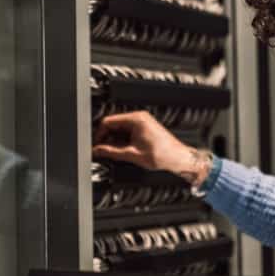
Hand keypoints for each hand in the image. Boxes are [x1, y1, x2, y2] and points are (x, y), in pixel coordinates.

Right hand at [92, 111, 212, 186]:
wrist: (178, 158)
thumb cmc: (163, 155)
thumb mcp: (132, 154)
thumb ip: (112, 152)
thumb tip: (98, 150)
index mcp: (136, 119)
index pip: (108, 121)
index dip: (99, 134)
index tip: (96, 144)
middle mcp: (139, 118)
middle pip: (113, 125)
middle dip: (107, 138)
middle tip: (102, 151)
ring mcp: (142, 123)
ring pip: (120, 129)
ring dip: (114, 140)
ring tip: (113, 153)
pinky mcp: (144, 129)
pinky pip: (127, 132)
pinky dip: (122, 141)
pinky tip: (122, 151)